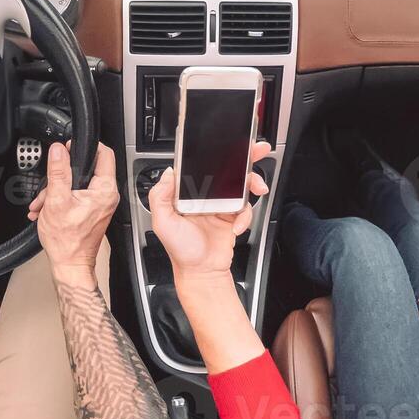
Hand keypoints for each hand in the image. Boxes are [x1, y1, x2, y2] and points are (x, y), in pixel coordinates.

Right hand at [28, 142, 119, 284]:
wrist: (69, 264)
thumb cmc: (67, 241)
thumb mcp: (57, 200)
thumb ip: (58, 171)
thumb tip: (58, 150)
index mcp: (105, 190)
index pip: (105, 153)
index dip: (86, 146)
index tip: (70, 146)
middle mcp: (107, 196)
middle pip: (87, 168)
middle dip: (62, 175)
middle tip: (49, 185)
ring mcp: (100, 204)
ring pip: (78, 183)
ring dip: (56, 190)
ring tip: (43, 203)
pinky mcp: (93, 211)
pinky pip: (77, 196)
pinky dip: (60, 199)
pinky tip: (47, 209)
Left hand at [148, 141, 271, 283]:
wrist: (201, 273)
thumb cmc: (181, 251)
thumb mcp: (162, 223)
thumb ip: (160, 197)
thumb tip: (169, 173)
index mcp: (187, 193)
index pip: (201, 166)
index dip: (215, 153)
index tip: (227, 145)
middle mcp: (205, 196)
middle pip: (227, 170)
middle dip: (244, 158)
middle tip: (257, 151)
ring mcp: (221, 205)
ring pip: (241, 184)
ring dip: (253, 182)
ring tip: (258, 187)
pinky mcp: (234, 216)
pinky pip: (246, 208)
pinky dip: (246, 216)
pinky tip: (237, 226)